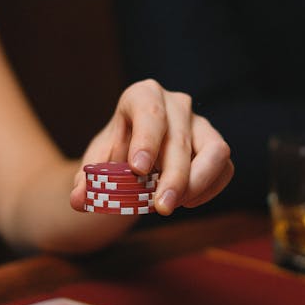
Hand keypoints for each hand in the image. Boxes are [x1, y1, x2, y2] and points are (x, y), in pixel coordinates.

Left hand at [70, 79, 232, 214]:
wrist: (131, 161)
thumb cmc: (113, 156)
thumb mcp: (95, 167)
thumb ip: (86, 182)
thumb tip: (80, 200)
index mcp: (141, 96)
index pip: (149, 109)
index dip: (146, 138)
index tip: (138, 169)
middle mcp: (176, 104)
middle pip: (180, 138)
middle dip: (173, 176)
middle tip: (160, 208)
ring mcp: (200, 124)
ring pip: (215, 150)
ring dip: (198, 183)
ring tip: (172, 205)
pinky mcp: (216, 148)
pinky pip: (224, 168)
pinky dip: (209, 190)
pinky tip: (186, 203)